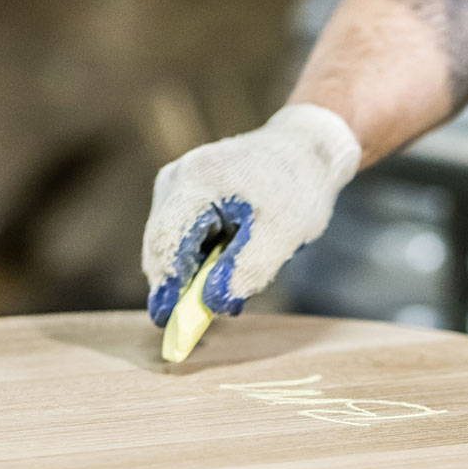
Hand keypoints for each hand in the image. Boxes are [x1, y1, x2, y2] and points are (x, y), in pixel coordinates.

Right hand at [142, 104, 360, 325]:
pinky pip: (180, 237)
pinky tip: (223, 271)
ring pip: (168, 244)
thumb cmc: (297, 188)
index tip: (166, 320)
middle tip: (195, 318)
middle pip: (161, 245)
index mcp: (196, 181)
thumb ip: (248, 270)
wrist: (305, 148)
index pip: (166, 241)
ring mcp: (175, 186)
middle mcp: (175, 179)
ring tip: (223, 289)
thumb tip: (212, 304)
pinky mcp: (182, 196)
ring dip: (188, 274)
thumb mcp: (282, 234)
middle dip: (177, 284)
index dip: (165, 284)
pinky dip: (196, 260)